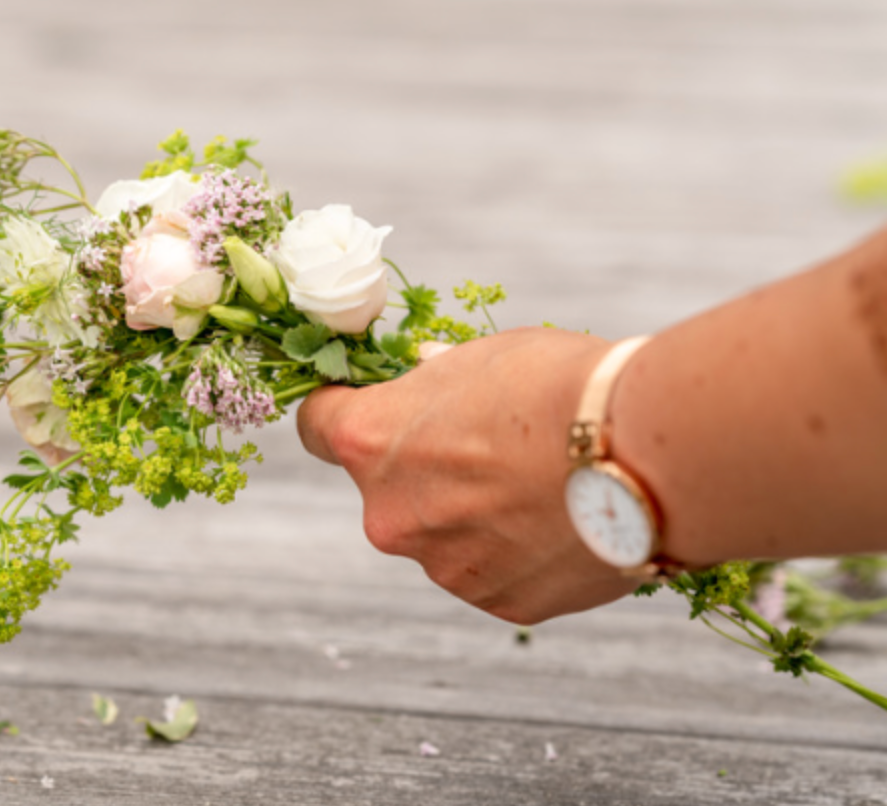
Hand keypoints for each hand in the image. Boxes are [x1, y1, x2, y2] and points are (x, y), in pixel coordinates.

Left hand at [296, 327, 640, 623]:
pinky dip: (515, 550)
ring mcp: (441, 567)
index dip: (339, 410)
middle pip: (385, 488)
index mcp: (369, 443)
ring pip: (440, 534)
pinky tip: (561, 519)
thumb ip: (432, 384)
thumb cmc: (559, 388)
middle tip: (488, 442)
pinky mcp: (497, 602)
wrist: (645, 454)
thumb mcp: (479, 358)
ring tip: (543, 483)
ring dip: (472, 513)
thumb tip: (419, 383)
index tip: (361, 403)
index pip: (315, 426)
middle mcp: (388, 516)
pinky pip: (491, 570)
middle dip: (423, 468)